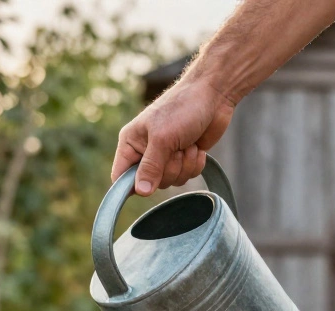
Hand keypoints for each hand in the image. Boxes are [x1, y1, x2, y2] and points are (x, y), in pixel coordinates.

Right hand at [112, 79, 235, 195]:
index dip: (132, 185)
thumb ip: (151, 167)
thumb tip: (141, 192)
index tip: (149, 184)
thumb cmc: (182, 108)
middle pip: (151, 183)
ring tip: (188, 143)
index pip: (120, 176)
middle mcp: (145, 151)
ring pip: (171, 181)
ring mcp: (165, 155)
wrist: (213, 94)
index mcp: (131, 142)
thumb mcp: (163, 138)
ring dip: (184, 165)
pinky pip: (187, 176)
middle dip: (169, 169)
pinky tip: (197, 147)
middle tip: (176, 149)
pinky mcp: (183, 157)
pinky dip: (195, 164)